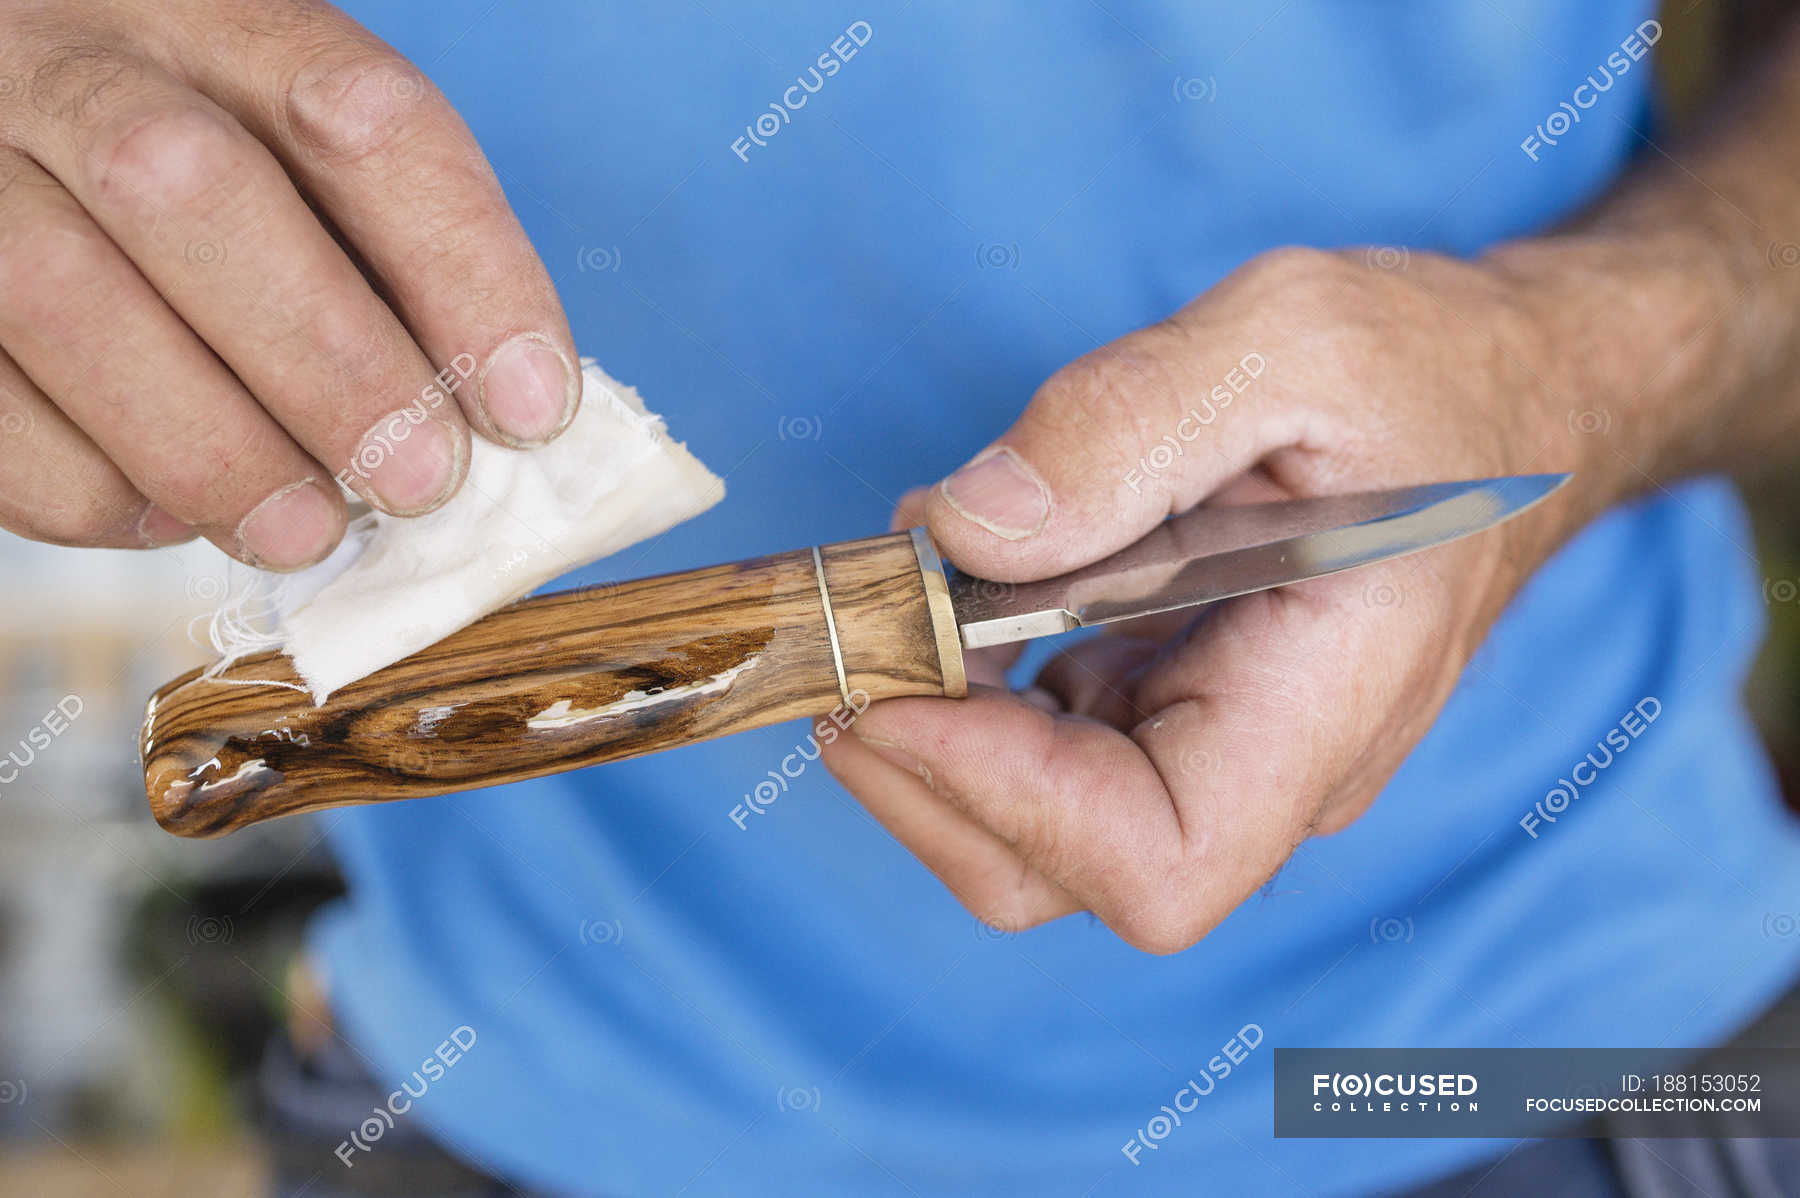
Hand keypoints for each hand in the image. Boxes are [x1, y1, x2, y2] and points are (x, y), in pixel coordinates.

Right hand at [0, 1, 577, 567]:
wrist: (11, 156)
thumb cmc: (208, 197)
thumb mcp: (296, 169)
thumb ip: (387, 266)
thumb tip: (502, 423)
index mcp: (210, 16)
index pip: (359, 115)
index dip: (463, 269)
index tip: (534, 407)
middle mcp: (65, 60)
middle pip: (187, 189)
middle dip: (328, 363)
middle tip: (419, 482)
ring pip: (57, 297)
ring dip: (212, 447)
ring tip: (306, 528)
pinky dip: (91, 486)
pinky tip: (173, 510)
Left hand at [822, 247, 1603, 952]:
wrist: (1508, 397)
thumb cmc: (1428, 369)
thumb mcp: (1289, 338)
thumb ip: (1126, 427)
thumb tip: (965, 531)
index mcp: (1325, 703)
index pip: (1159, 864)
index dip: (1007, 801)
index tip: (906, 680)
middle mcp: (1268, 766)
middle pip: (1059, 871)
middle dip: (923, 775)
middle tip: (853, 635)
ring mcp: (1215, 749)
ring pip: (1032, 828)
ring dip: (927, 735)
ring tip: (890, 599)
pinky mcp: (1174, 710)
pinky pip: (1046, 755)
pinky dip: (966, 694)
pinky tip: (953, 594)